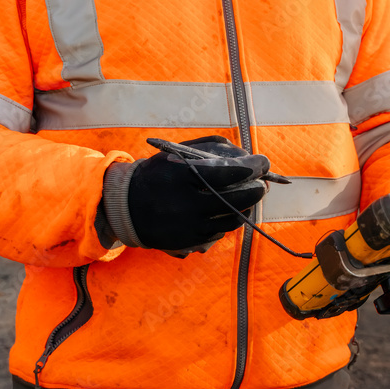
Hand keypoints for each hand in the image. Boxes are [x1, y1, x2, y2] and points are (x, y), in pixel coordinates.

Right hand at [102, 136, 269, 253]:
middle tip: (262, 183)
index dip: (253, 167)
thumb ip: (207, 147)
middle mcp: (189, 204)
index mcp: (184, 177)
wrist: (126, 209)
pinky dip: (231, 219)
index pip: (229, 172)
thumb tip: (240, 151)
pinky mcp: (192, 241)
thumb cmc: (155, 176)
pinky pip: (221, 232)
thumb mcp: (175, 153)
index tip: (263, 162)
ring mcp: (191, 226)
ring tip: (250, 197)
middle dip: (257, 190)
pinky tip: (232, 210)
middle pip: (238, 200)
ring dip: (248, 207)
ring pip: (233, 220)